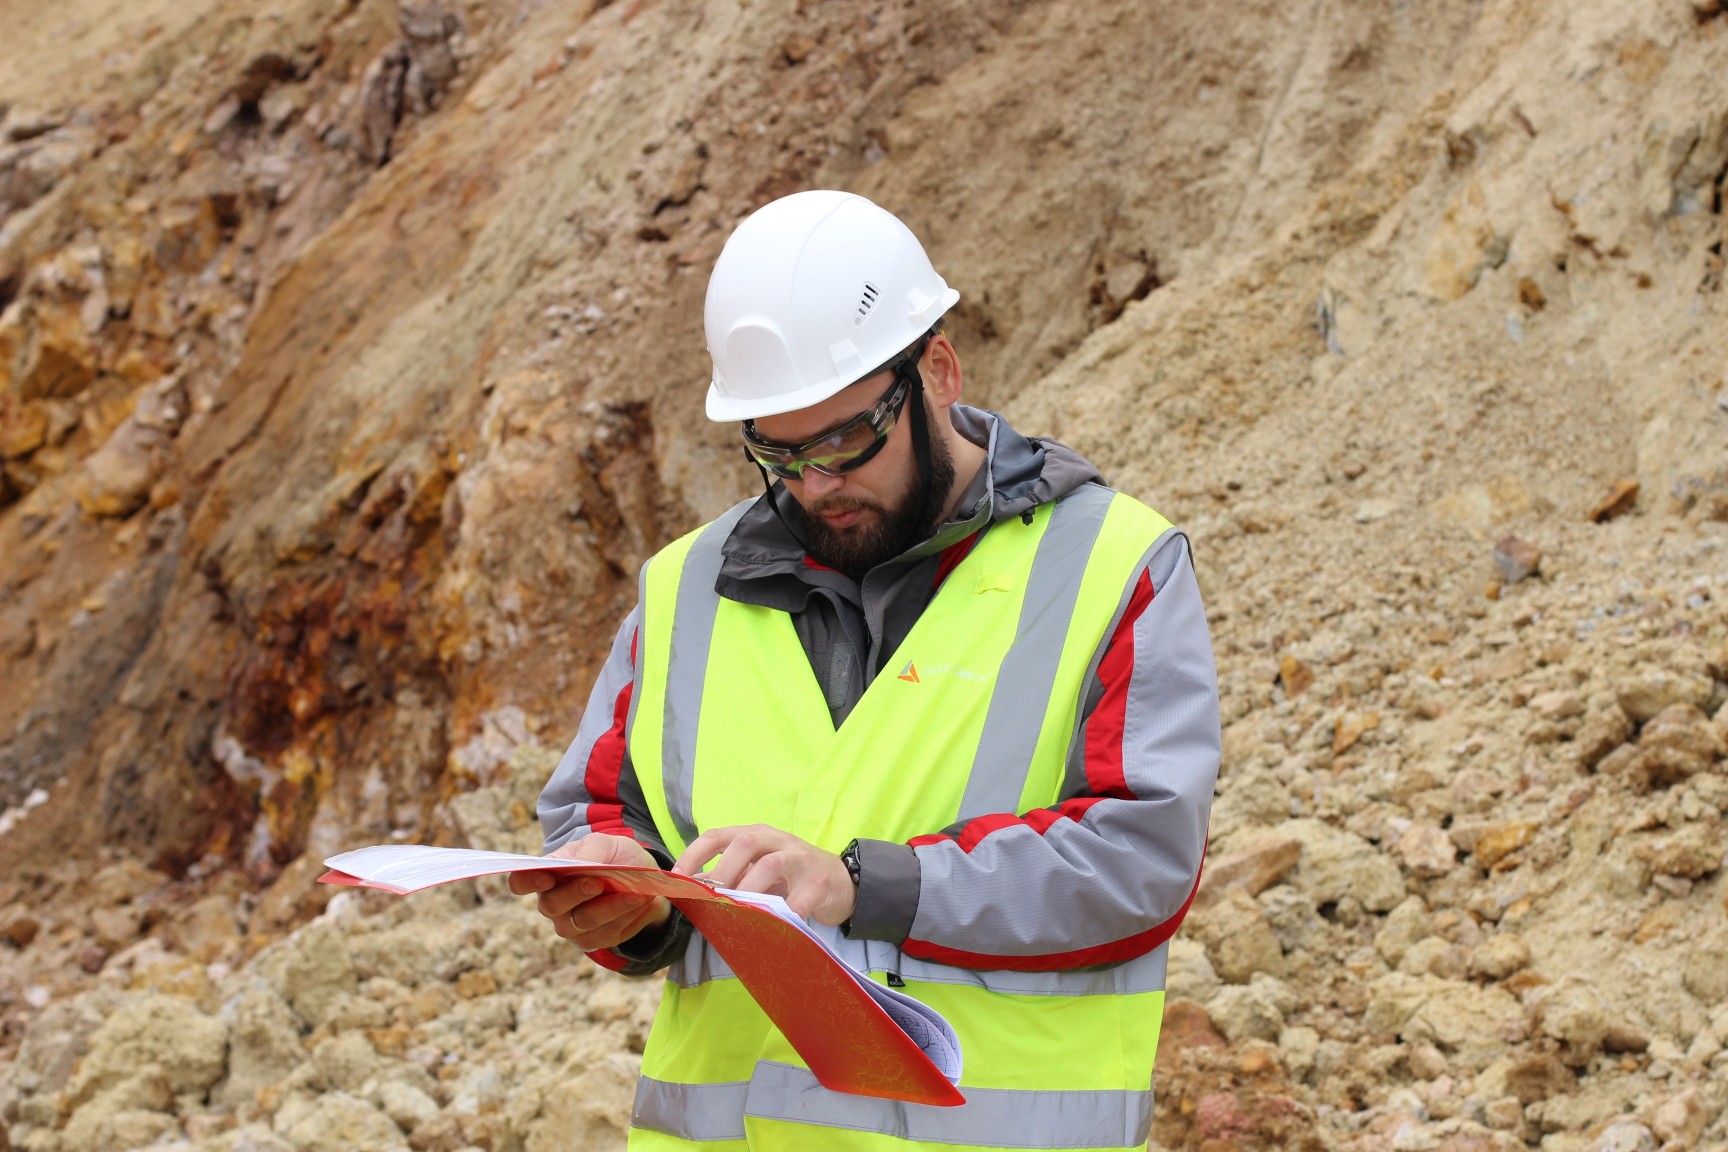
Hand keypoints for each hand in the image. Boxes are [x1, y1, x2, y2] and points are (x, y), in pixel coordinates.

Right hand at [508, 833, 670, 950]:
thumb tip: (584, 866)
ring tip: (636, 893)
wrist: (642, 880)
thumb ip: (591, 852)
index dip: (527, 881)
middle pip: (552, 905)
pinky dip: (626, 917)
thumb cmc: (615, 857)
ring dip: (612, 907)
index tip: (546, 877)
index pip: (521, 882)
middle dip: (576, 893)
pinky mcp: (592, 941)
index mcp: (548, 874)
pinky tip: (641, 903)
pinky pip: (607, 934)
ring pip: (584, 922)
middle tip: (598, 882)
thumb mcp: (606, 844)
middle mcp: (552, 904)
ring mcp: (570, 926)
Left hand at [674, 824, 855, 925]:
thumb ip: (730, 877)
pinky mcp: (819, 881)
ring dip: (749, 891)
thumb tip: (691, 892)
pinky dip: (781, 916)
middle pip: (744, 844)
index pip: (718, 835)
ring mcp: (800, 858)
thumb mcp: (758, 870)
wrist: (840, 881)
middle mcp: (776, 840)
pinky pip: (798, 900)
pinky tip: (770, 930)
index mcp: (755, 835)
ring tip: (738, 913)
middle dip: (722, 871)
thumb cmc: (790, 877)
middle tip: (710, 900)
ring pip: (770, 865)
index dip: (694, 855)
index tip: (677, 879)